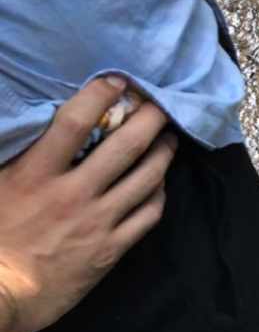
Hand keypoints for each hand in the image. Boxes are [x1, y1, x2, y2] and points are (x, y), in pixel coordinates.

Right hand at [0, 77, 177, 331]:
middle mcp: (73, 193)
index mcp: (35, 174)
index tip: (117, 81)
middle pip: (125, 146)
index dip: (100, 95)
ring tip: (170, 138)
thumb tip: (26, 134)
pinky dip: (158, 195)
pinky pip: (147, 215)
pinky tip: (160, 185)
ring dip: (163, 154)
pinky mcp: (111, 250)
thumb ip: (11, 154)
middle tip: (162, 104)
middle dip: (150, 119)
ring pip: (146, 178)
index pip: (74, 122)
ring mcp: (97, 222)